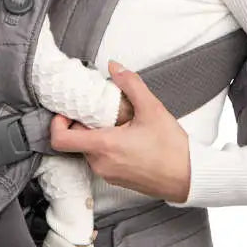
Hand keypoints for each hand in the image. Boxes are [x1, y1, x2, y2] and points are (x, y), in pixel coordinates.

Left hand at [50, 61, 190, 202]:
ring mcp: (107, 174)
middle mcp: (100, 163)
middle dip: (84, 124)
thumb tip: (114, 67)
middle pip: (76, 141)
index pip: (60, 139)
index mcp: (104, 146)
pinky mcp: (116, 179)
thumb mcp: (152, 109)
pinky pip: (101, 160)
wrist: (189, 178)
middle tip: (103, 111)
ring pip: (89, 150)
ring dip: (97, 135)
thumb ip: (130, 84)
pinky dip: (106, 147)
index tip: (68, 111)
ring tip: (120, 124)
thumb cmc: (172, 148)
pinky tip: (127, 138)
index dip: (57, 123)